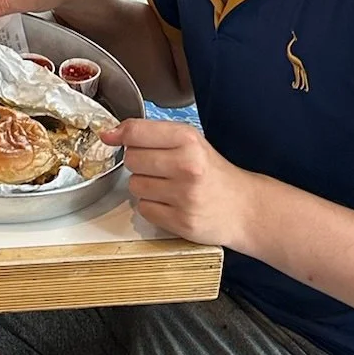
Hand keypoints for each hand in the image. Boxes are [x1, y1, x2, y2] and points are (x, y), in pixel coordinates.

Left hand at [107, 118, 257, 248]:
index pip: (136, 132)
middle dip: (139, 163)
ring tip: (168, 187)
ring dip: (145, 187)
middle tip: (160, 167)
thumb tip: (108, 134)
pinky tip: (171, 204)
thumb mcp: (189, 141)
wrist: (244, 208)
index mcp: (188, 140)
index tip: (110, 137)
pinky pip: (144, 210)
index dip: (119, 135)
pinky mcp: (182, 222)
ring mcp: (184, 196)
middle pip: (131, 160)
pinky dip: (153, 207)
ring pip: (134, 186)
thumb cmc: (213, 172)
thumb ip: (149, 133)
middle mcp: (187, 166)